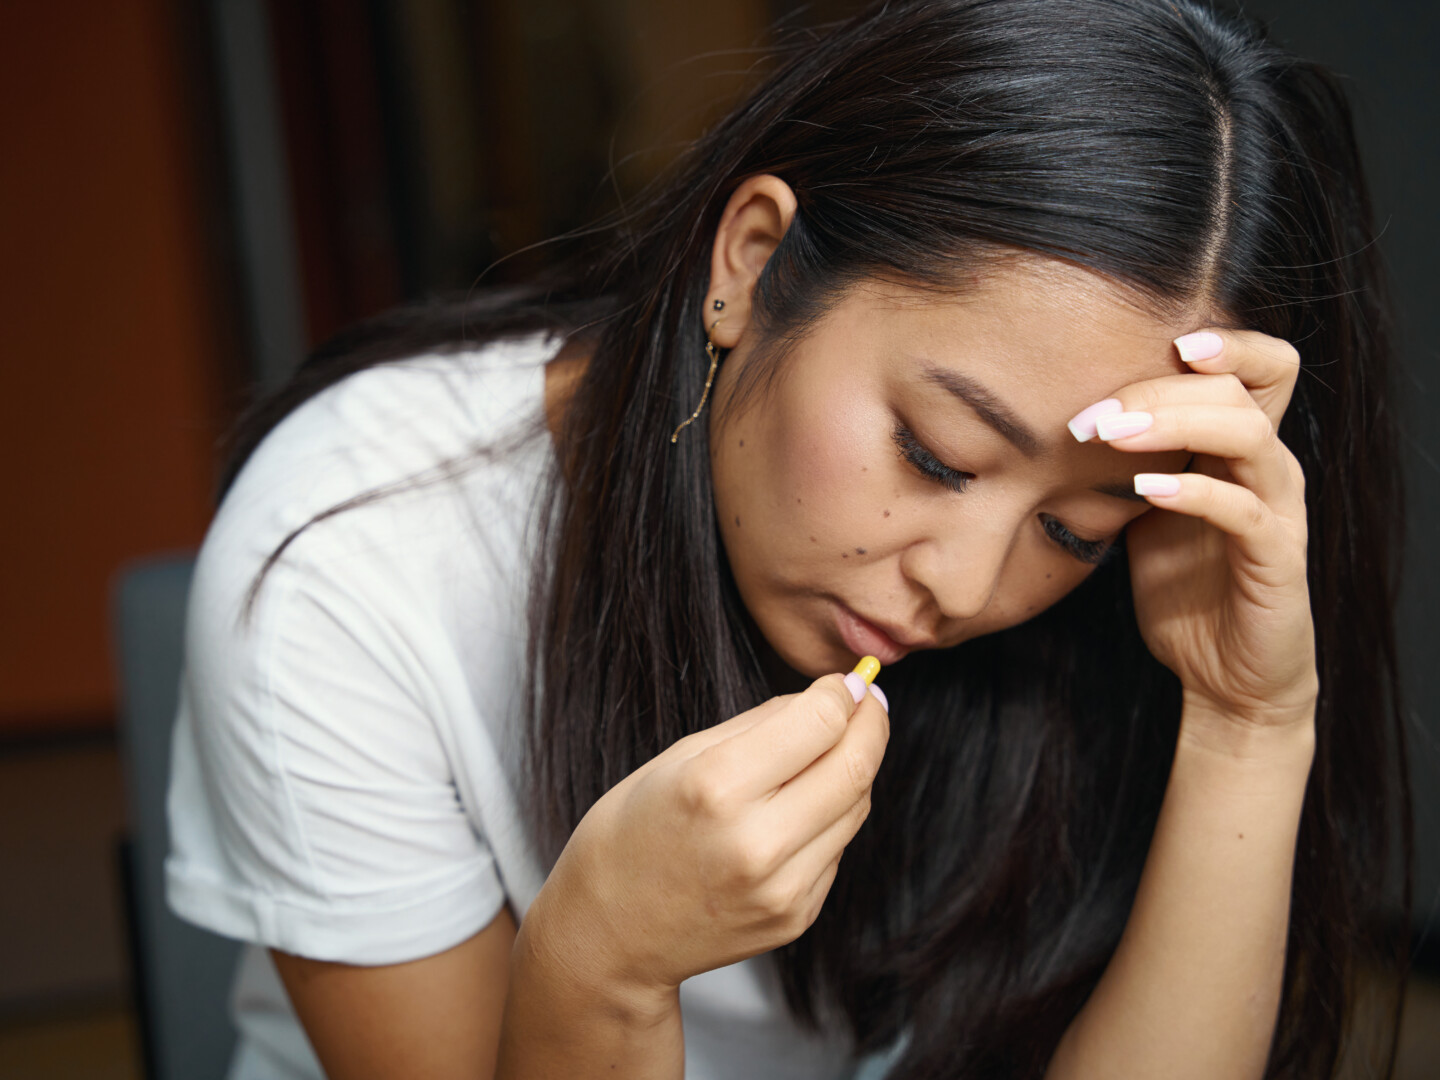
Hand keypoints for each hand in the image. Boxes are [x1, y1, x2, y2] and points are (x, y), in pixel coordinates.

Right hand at [525, 673, 889, 1004]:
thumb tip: (831, 698)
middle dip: (872, 724)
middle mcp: (756, 842)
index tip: (848, 682)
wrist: (611, 932)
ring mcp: (780, 888)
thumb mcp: (680, 756)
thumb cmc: (634, 832)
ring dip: (854, 768)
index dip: (844, 693)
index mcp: (716, 787)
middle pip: (854, 766)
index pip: (819, 723)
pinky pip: (837, 847)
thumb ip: (762, 724)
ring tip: (830, 751)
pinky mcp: (796, 916)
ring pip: (857, 807)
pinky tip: (799, 809)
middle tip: (868, 702)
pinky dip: (831, 817)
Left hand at [1086, 329, 1316, 732]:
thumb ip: (1126, 463)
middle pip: (1239, 390)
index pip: (1258, 367)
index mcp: (1240, 450)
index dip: (1224, 341)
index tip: (1156, 336)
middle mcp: (1267, 470)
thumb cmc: (1184, 587)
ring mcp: (1277, 512)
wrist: (1224, 674)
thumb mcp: (1143, 512)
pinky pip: (1244, 512)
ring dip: (1176, 423)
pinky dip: (1195, 493)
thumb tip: (1057, 419)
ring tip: (1114, 433)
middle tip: (1091, 413)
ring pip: (1248, 436)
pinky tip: (1147, 490)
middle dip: (1160, 387)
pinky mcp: (1276, 560)